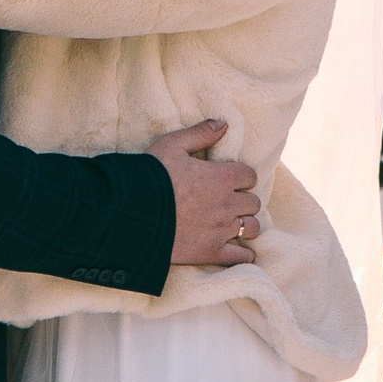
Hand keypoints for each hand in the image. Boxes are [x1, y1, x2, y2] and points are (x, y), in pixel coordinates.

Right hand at [154, 119, 261, 272]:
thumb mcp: (171, 146)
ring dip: (246, 224)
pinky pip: (242, 257)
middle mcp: (227, 204)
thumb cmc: (149, 177)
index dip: (241, 177)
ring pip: (252, 228)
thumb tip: (224, 124)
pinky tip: (238, 250)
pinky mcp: (211, 253)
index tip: (230, 180)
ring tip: (233, 224)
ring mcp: (220, 230)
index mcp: (221, 177)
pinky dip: (244, 255)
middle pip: (253, 202)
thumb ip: (200, 134)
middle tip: (228, 201)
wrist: (129, 214)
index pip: (249, 176)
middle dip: (244, 200)